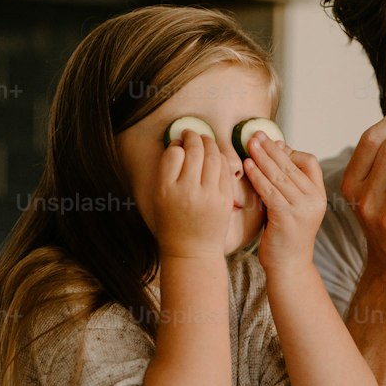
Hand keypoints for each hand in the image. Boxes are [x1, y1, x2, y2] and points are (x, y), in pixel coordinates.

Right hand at [153, 131, 232, 258]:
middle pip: (194, 151)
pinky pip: (224, 170)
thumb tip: (179, 144)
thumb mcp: (160, 198)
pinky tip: (215, 156)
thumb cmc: (172, 222)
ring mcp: (208, 195)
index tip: (178, 145)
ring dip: (209, 143)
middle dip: (193, 137)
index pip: (174, 153)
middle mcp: (187, 191)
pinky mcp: (224, 199)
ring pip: (212, 156)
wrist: (192, 250)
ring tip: (204, 140)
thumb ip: (167, 172)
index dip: (176, 144)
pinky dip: (220, 158)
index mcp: (166, 190)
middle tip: (191, 134)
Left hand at [243, 134, 326, 274]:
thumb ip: (287, 184)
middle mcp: (314, 200)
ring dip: (262, 158)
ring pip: (279, 175)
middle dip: (271, 148)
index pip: (310, 161)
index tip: (273, 144)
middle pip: (291, 165)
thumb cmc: (285, 236)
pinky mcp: (287, 217)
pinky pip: (270, 190)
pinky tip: (247, 166)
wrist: (289, 267)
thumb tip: (274, 154)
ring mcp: (302, 209)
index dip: (290, 151)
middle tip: (255, 135)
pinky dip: (257, 176)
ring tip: (248, 145)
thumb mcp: (293, 206)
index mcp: (319, 195)